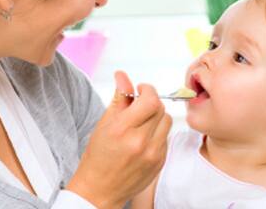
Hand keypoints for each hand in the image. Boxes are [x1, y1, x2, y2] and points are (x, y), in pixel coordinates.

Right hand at [66, 71, 171, 208]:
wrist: (100, 190)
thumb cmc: (98, 155)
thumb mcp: (104, 123)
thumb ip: (119, 98)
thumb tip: (122, 75)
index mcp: (123, 129)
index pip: (150, 100)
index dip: (148, 89)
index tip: (141, 89)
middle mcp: (140, 142)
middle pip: (160, 108)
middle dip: (151, 101)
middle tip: (140, 104)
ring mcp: (153, 154)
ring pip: (167, 121)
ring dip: (157, 117)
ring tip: (142, 122)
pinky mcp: (160, 162)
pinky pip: (166, 137)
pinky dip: (158, 133)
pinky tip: (144, 138)